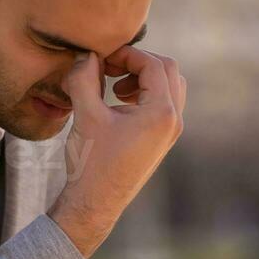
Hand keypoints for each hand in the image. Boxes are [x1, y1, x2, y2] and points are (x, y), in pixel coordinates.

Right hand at [48, 46, 185, 257]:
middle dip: (138, 62)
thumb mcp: (85, 115)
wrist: (95, 204)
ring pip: (169, 87)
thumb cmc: (91, 162)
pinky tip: (119, 103)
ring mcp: (170, 133)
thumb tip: (87, 54)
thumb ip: (85, 78)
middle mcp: (173, 122)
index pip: (153, 64)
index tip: (102, 57)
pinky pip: (164, 104)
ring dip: (143, 78)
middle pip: (168, 70)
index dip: (127, 54)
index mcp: (161, 114)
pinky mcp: (162, 141)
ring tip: (114, 87)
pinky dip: (145, 94)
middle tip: (109, 67)